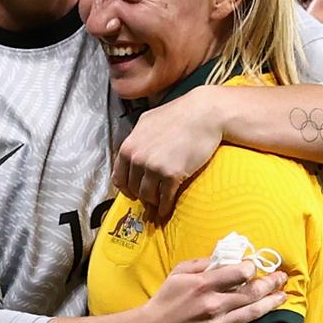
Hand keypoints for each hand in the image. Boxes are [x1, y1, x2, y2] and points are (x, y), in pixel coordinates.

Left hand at [114, 87, 222, 218]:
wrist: (204, 114)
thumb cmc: (180, 114)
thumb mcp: (148, 122)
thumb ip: (137, 140)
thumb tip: (134, 154)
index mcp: (129, 145)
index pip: (118, 177)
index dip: (126, 188)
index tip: (132, 194)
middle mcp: (137, 157)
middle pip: (133, 188)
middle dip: (141, 195)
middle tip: (149, 200)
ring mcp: (153, 167)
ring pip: (147, 195)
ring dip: (153, 202)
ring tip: (159, 204)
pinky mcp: (171, 174)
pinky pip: (164, 198)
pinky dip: (165, 207)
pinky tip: (167, 209)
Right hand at [139, 257, 287, 322]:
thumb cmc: (164, 300)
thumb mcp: (178, 273)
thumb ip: (202, 263)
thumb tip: (225, 258)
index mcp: (204, 284)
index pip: (239, 272)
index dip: (251, 267)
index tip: (254, 266)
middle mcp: (215, 305)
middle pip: (252, 292)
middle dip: (271, 283)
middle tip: (282, 278)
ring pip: (255, 313)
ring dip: (273, 303)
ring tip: (284, 296)